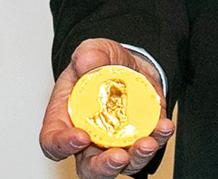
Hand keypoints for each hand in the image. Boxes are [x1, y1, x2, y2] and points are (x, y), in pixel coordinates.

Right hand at [40, 39, 173, 176]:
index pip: (53, 143)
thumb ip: (88, 54)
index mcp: (65, 119)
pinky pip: (148, 149)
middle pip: (88, 168)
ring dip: (137, 158)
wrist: (130, 65)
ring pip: (122, 166)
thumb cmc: (102, 64)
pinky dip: (159, 139)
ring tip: (148, 142)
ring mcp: (114, 145)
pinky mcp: (138, 141)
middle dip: (104, 167)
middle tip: (118, 156)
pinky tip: (164, 125)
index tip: (80, 136)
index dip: (63, 145)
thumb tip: (86, 62)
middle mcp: (88, 140)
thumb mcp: (93, 50)